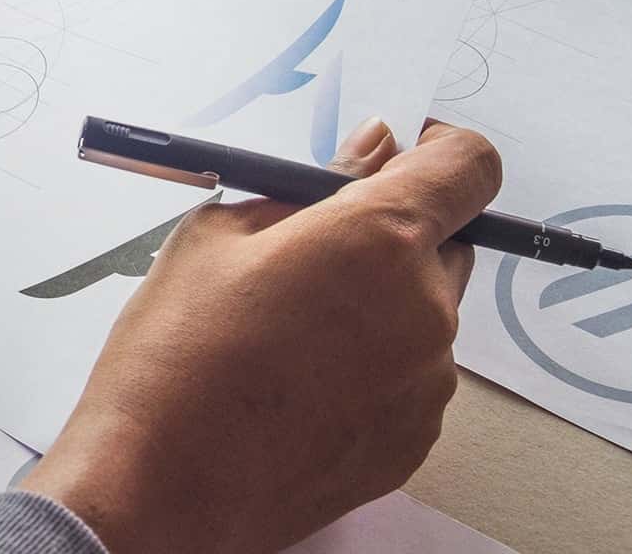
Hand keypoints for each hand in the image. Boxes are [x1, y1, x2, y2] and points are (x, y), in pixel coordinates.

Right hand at [23, 119, 501, 553]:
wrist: (163, 483)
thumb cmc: (176, 356)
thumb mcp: (215, 235)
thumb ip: (306, 190)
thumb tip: (366, 155)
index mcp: (378, 239)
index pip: (468, 165)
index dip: (438, 148)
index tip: (397, 153)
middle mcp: (424, 308)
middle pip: (447, 241)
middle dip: (391, 232)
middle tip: (308, 248)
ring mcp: (427, 383)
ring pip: (421, 312)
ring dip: (376, 302)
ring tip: (284, 329)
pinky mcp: (414, 440)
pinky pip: (408, 375)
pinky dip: (369, 364)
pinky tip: (296, 379)